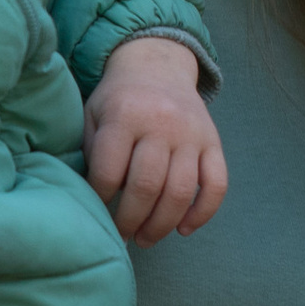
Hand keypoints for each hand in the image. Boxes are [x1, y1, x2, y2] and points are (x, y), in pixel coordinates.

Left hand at [85, 37, 227, 243]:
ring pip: (181, 191)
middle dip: (131, 221)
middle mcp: (161, 123)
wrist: (157, 66)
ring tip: (146, 239)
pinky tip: (184, 229)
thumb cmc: (118, 99)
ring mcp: (191, 133)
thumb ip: (90, 151)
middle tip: (122, 237)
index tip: (95, 212)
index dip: (100, 200)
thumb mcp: (92, 114)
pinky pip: (217, 185)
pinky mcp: (213, 142)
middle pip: (147, 186)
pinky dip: (203, 213)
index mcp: (125, 116)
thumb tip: (87, 199)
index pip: (110, 172)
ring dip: (162, 225)